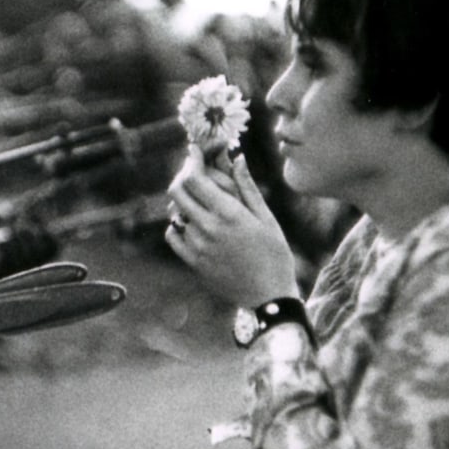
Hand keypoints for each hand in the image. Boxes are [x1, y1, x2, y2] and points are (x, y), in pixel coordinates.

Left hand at [165, 146, 298, 304]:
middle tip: (193, 171)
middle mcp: (208, 228)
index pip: (195, 178)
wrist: (269, 297)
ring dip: (183, 201)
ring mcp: (197, 246)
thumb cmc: (275, 254)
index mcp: (229, 214)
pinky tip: (191, 223)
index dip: (192, 160)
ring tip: (199, 199)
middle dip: (183, 175)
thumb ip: (247, 187)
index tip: (194, 151)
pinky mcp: (193, 262)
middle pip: (177, 191)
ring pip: (175, 212)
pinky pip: (173, 235)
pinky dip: (177, 224)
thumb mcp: (266, 218)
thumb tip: (236, 157)